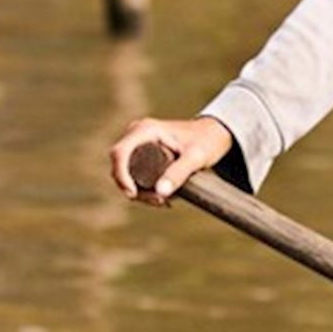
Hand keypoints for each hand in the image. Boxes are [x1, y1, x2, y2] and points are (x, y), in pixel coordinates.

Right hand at [109, 114, 235, 204]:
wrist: (213, 134)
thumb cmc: (206, 141)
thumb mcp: (195, 158)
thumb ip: (179, 173)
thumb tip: (160, 193)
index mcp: (145, 130)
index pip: (119, 153)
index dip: (121, 176)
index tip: (133, 194)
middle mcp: (136, 134)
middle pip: (120, 167)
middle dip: (135, 189)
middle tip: (161, 201)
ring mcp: (136, 143)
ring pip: (125, 174)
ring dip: (140, 192)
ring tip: (166, 201)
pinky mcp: (140, 153)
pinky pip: (132, 174)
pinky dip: (143, 189)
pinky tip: (162, 197)